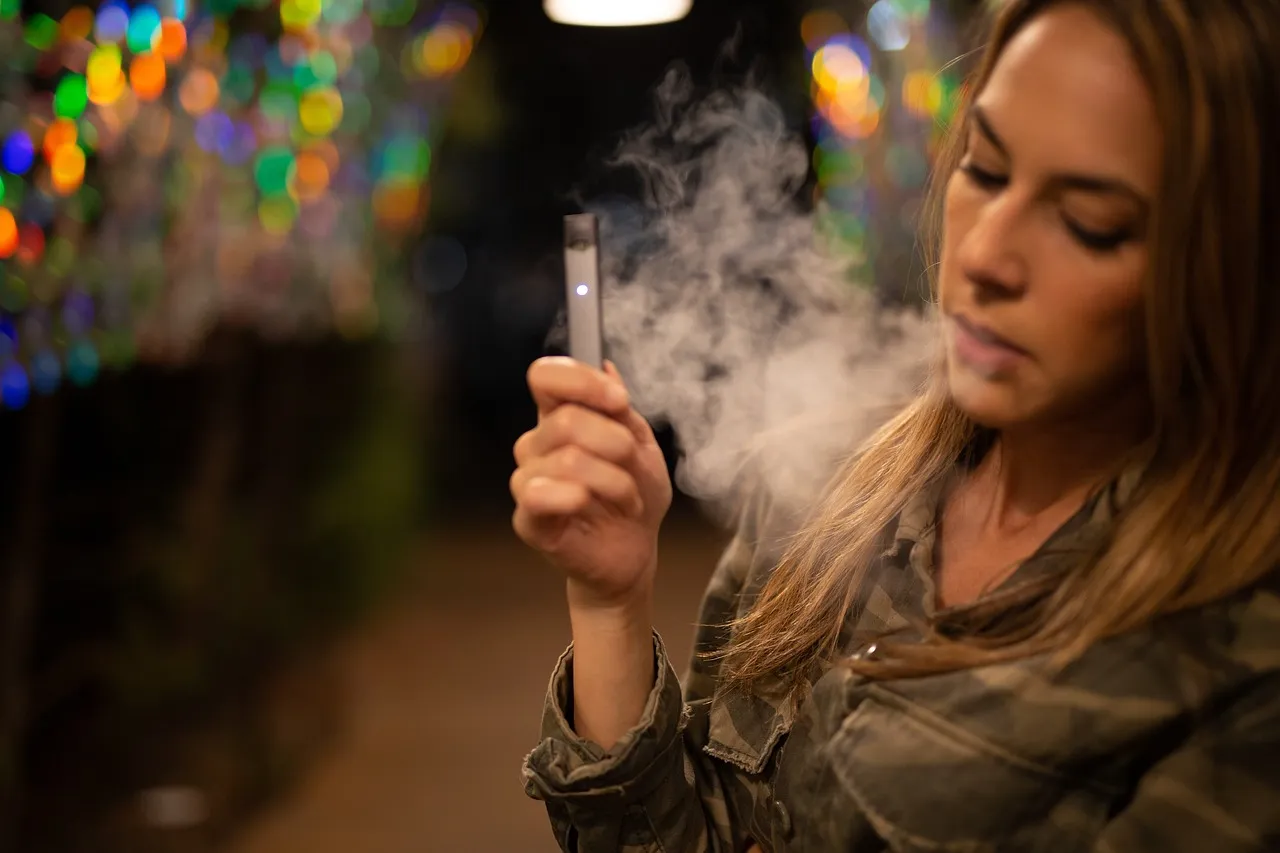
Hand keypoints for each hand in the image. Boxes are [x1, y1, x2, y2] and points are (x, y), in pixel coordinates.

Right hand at [511, 357, 672, 610]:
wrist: (634, 550)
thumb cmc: (633, 495)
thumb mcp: (642, 445)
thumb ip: (621, 410)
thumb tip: (607, 366)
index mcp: (560, 417)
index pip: (545, 376)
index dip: (581, 380)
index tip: (619, 401)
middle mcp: (537, 444)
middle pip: (567, 419)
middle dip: (617, 442)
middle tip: (634, 465)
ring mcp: (528, 481)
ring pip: (567, 459)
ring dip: (614, 479)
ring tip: (628, 498)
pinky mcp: (527, 519)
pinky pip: (538, 495)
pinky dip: (575, 496)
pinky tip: (590, 506)